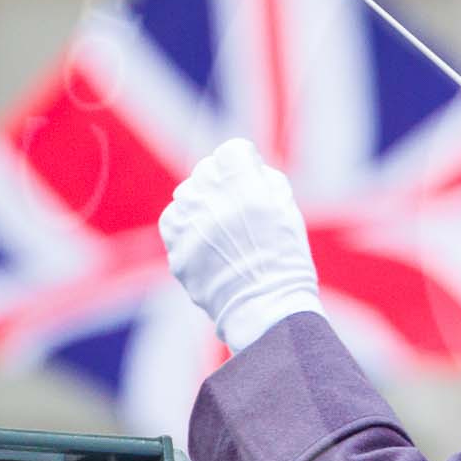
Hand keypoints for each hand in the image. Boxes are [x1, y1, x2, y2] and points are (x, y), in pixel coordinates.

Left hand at [159, 139, 323, 353]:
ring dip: (202, 201)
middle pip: (206, 169)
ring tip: (220, 224)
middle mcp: (216, 205)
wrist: (267, 310)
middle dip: (221, 181)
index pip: (231, 151)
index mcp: (250, 192)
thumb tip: (245, 166)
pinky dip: (186, 224)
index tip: (248, 173)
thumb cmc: (286, 261)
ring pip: (186, 193)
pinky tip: (205, 238)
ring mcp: (192, 229)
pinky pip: (172, 220)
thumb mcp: (288, 211)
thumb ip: (265, 180)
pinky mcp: (177, 251)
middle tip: (236, 203)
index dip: (243, 161)